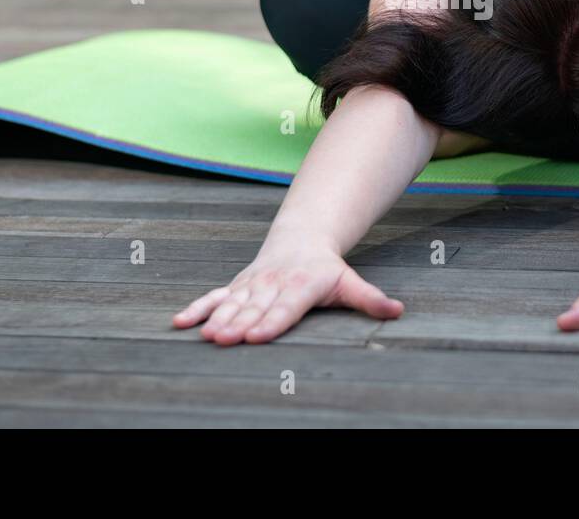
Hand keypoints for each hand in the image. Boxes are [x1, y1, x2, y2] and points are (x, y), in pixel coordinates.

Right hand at [173, 240, 403, 345]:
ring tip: (205, 335)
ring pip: (233, 302)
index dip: (272, 321)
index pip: (286, 306)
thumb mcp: (350, 281)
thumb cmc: (327, 268)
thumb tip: (398, 311)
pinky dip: (197, 308)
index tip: (258, 336)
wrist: (301, 237)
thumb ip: (370, 299)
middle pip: (255, 307)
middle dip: (239, 324)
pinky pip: (214, 297)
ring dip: (217, 318)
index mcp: (302, 284)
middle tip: (223, 340)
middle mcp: (273, 283)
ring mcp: (253, 284)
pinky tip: (180, 323)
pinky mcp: (238, 286)